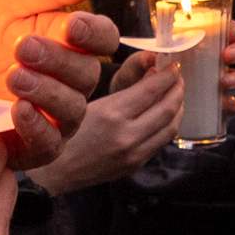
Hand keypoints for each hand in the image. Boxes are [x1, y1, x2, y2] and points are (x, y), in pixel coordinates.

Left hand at [0, 12, 123, 174]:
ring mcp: (55, 116)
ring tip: (13, 76)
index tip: (72, 26)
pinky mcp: (35, 146)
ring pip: (73, 108)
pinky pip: (51, 143)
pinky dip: (36, 126)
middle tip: (22, 47)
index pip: (105, 38)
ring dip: (46, 90)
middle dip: (58, 60)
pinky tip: (16, 109)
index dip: (95, 33)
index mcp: (69, 42)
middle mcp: (69, 80)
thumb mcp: (7, 2)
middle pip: (90, 74)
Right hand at [36, 48, 193, 195]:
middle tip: (178, 76)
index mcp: (111, 114)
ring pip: (170, 127)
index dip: (167, 75)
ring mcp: (133, 153)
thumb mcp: (90, 102)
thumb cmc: (65, 130)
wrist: (55, 169)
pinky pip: (161, 142)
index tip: (173, 64)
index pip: (152, 90)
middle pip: (167, 108)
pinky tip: (166, 116)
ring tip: (176, 94)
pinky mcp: (135, 165)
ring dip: (179, 108)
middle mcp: (126, 135)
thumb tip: (152, 72)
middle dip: (177, 88)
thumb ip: (124, 90)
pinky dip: (169, 125)